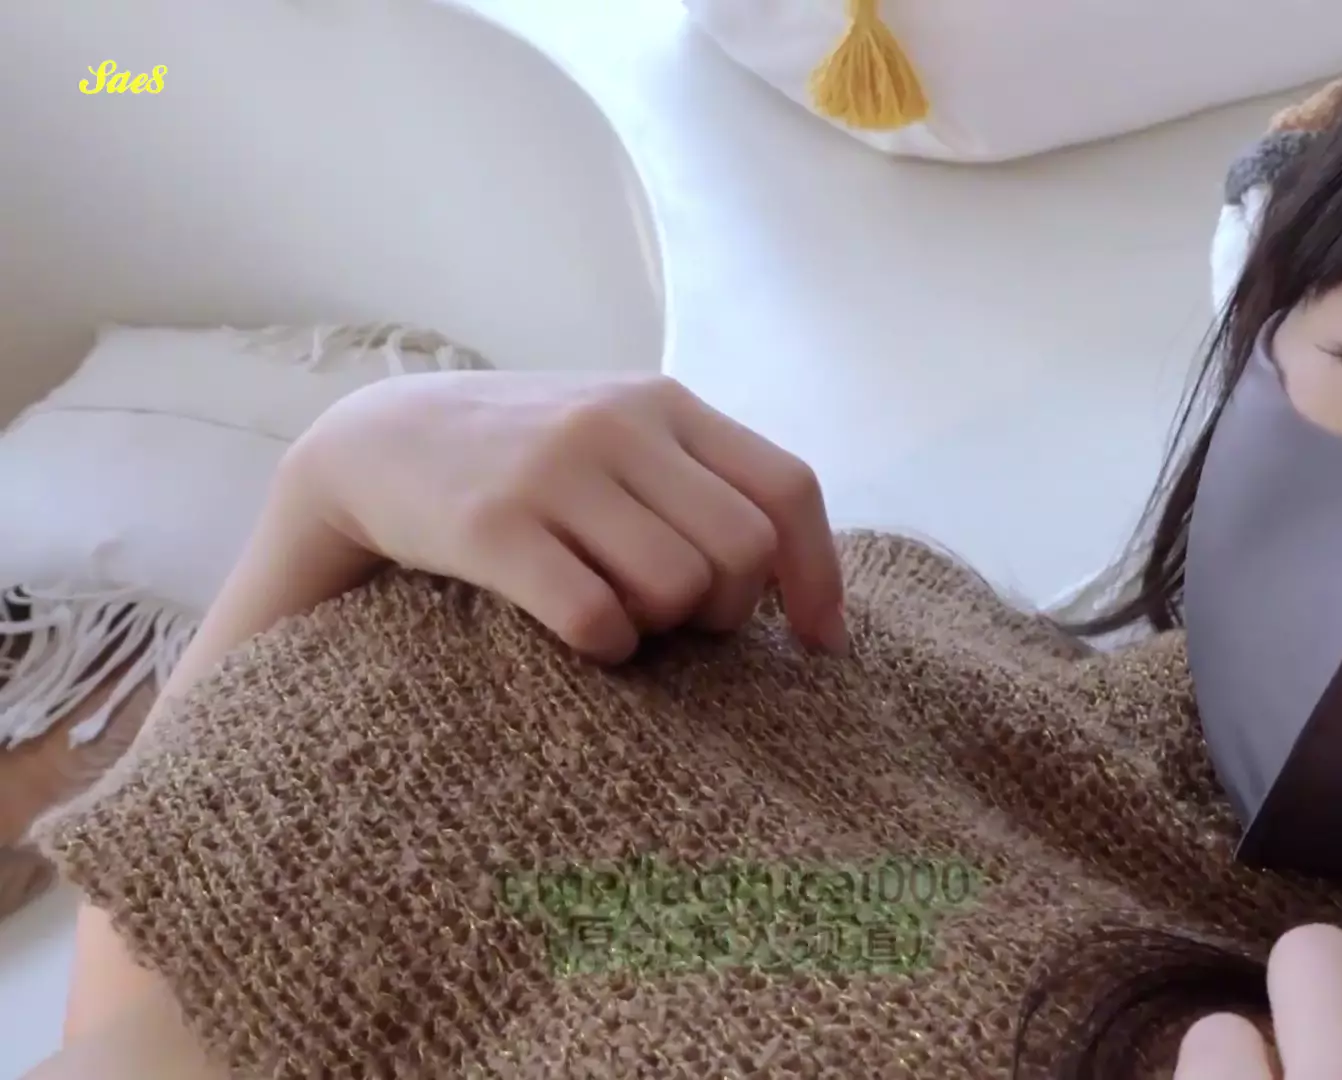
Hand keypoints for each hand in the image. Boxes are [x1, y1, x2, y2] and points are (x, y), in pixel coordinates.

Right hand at [285, 371, 846, 662]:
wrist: (375, 442)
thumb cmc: (527, 458)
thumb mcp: (619, 434)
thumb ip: (701, 477)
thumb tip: (803, 576)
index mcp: (665, 403)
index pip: (788, 488)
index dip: (819, 576)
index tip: (820, 643)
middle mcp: (619, 425)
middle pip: (742, 549)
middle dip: (731, 609)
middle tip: (689, 623)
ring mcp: (554, 471)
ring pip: (677, 585)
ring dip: (665, 628)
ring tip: (627, 618)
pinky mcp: (490, 525)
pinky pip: (595, 616)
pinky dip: (609, 645)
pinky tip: (587, 636)